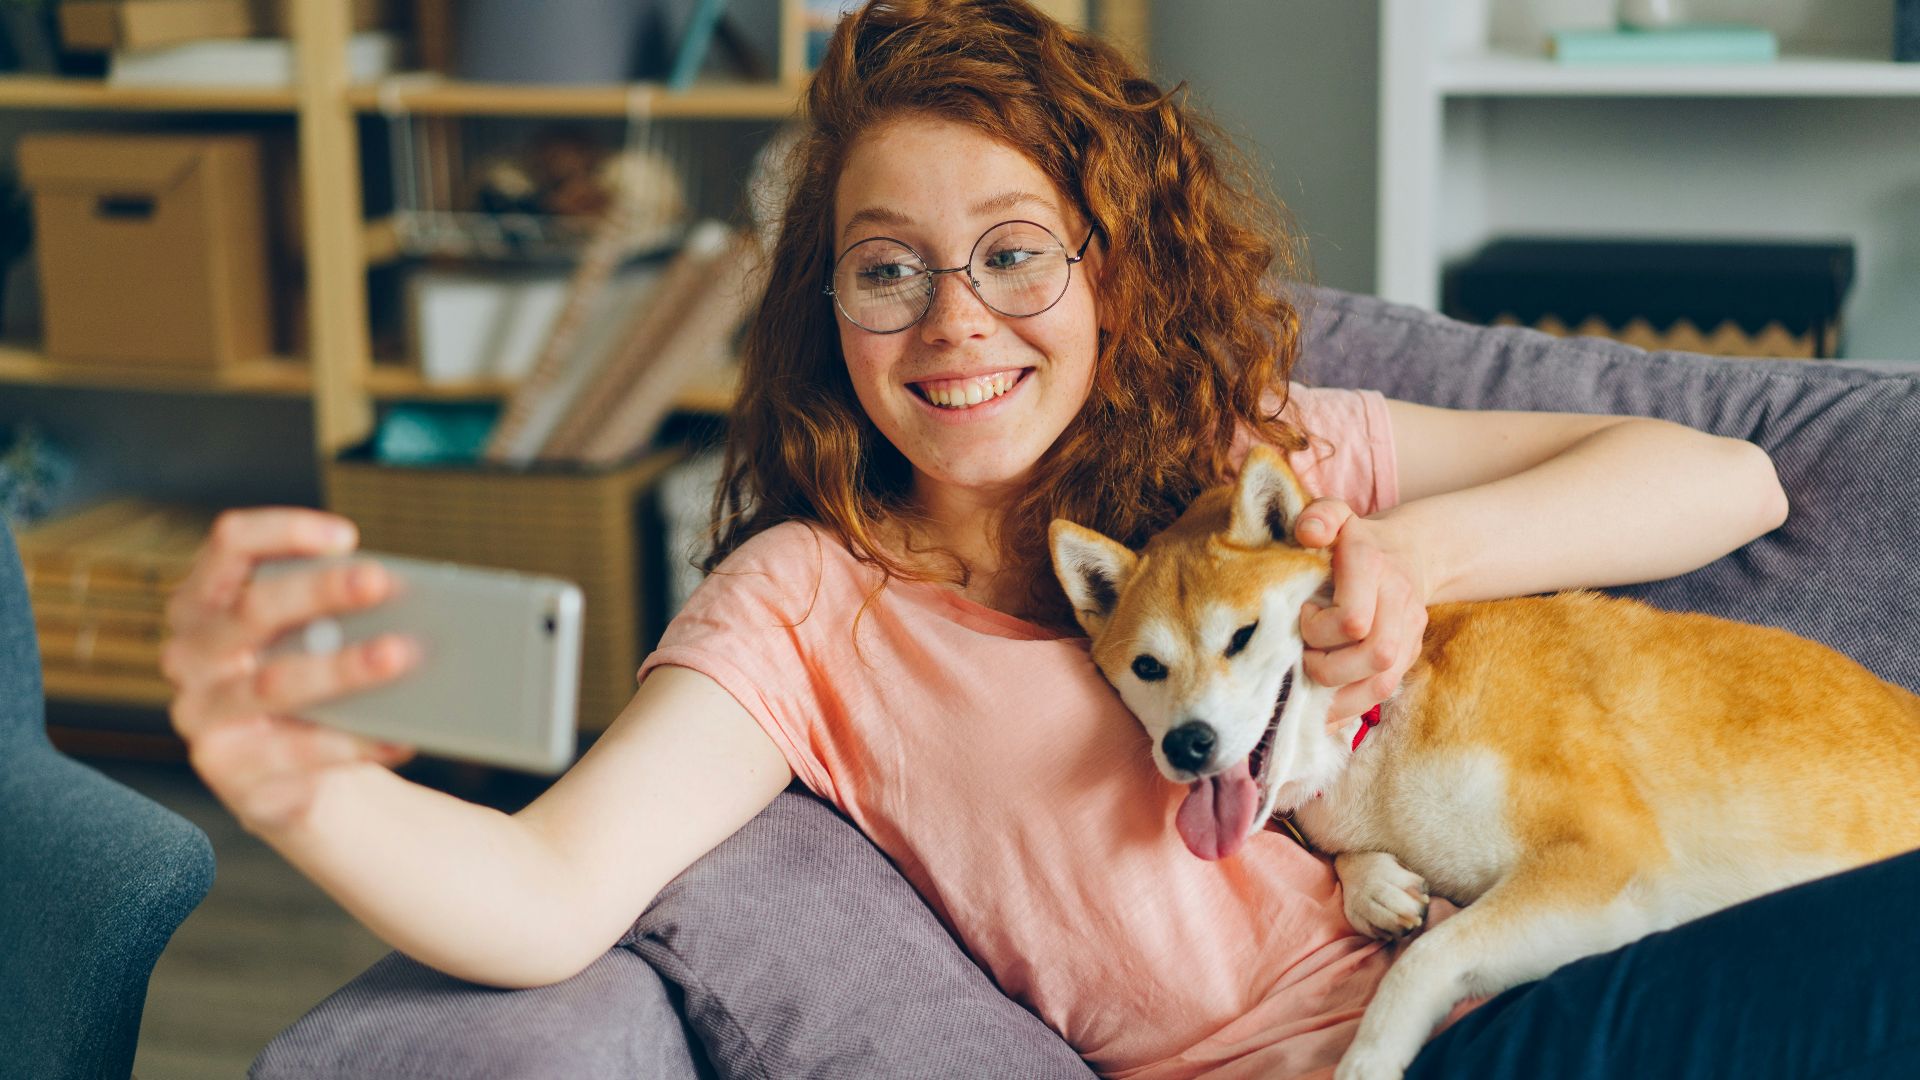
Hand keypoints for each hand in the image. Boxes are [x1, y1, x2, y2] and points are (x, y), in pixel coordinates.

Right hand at [162, 508, 419, 835]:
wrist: (297, 779)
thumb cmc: (313, 687)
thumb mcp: (312, 640)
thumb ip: (336, 614)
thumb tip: (406, 599)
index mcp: (206, 603)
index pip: (229, 544)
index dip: (284, 531)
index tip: (347, 536)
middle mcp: (191, 655)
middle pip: (252, 610)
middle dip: (320, 591)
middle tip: (381, 582)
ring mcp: (203, 716)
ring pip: (274, 683)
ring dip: (342, 668)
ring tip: (399, 655)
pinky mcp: (230, 773)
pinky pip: (295, 753)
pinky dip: (353, 742)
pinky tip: (399, 734)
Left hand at [1292, 499, 1430, 722]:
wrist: (1409, 550)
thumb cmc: (1356, 537)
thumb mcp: (1335, 514)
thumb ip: (1319, 516)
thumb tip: (1308, 534)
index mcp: (1373, 567)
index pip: (1353, 619)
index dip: (1318, 627)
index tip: (1302, 612)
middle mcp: (1398, 602)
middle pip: (1374, 655)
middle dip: (1328, 665)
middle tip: (1303, 652)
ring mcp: (1409, 633)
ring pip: (1382, 682)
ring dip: (1338, 694)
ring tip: (1308, 684)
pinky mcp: (1409, 655)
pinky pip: (1383, 693)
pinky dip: (1349, 708)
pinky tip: (1322, 712)